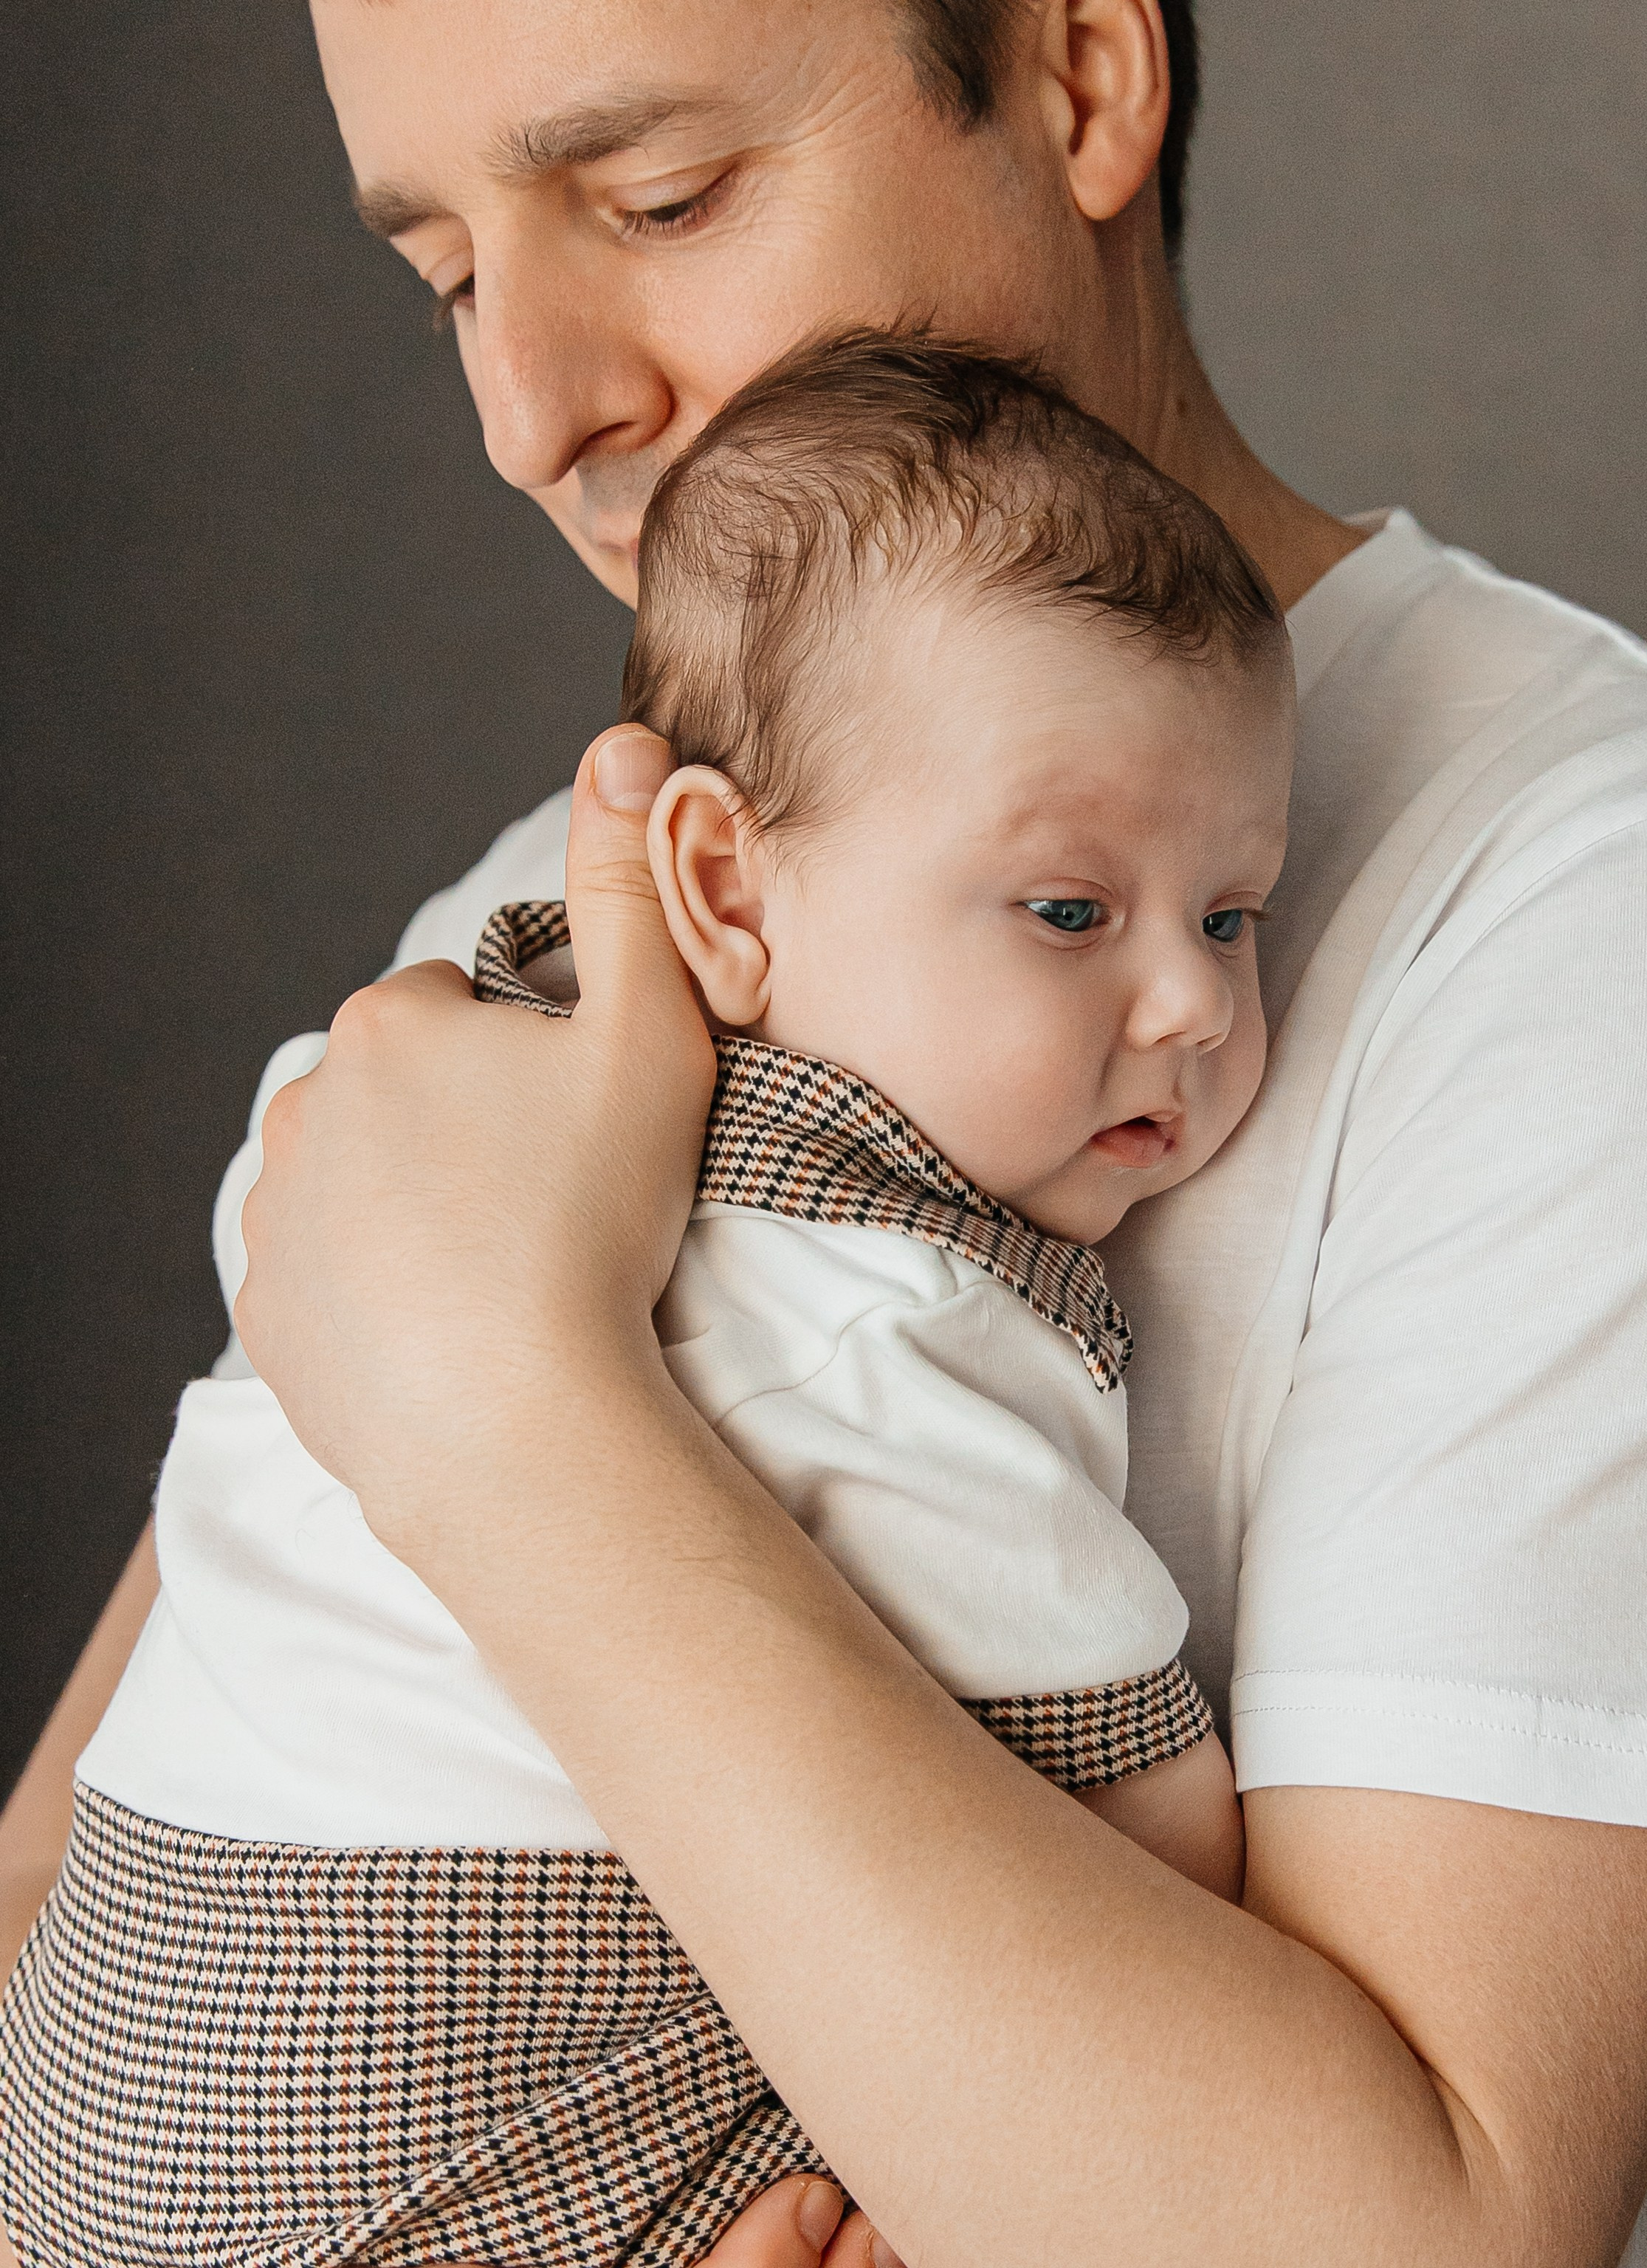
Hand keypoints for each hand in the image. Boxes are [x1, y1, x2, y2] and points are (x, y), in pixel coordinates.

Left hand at [236, 726, 705, 1546]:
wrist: (518, 1418)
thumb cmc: (594, 1222)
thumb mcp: (648, 1035)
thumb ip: (628, 886)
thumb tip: (619, 742)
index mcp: (391, 1022)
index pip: (468, 1012)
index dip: (537, 1066)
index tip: (580, 1130)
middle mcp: (307, 1102)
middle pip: (407, 1095)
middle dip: (469, 1129)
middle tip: (552, 1205)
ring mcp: (275, 1214)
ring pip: (362, 1183)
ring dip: (420, 1207)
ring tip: (505, 1271)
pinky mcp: (269, 1315)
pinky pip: (331, 1280)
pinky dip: (381, 1293)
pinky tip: (451, 1330)